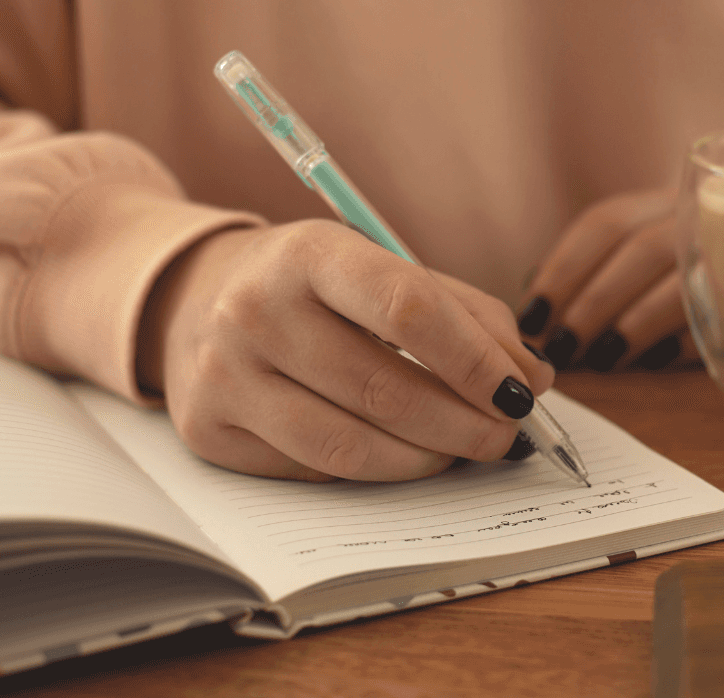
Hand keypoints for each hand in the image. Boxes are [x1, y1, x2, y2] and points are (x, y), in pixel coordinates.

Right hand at [136, 220, 554, 481]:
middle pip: (385, 389)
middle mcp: (255, 311)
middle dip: (465, 423)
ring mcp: (223, 375)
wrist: (192, 295)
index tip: (520, 390)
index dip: (474, 359)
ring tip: (464, 450)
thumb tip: (531, 375)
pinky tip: (402, 454)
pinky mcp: (209, 431)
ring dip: (428, 458)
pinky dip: (373, 470)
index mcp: (308, 253)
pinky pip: (313, 469)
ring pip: (351, 445)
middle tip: (507, 435)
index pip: (407, 309)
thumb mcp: (379, 267)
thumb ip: (463, 313)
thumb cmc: (311, 285)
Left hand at [516, 188, 697, 371]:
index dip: (563, 268)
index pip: (606, 223)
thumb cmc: (693, 266)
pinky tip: (653, 361)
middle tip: (560, 348)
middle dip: (593, 303)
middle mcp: (704, 216)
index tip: (532, 316)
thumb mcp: (649, 254)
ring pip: (682, 282)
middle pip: (642, 250)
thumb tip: (539, 317)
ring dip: (633, 325)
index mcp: (665, 201)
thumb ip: (600, 273)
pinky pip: (720, 318)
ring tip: (603, 359)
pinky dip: (681, 342)